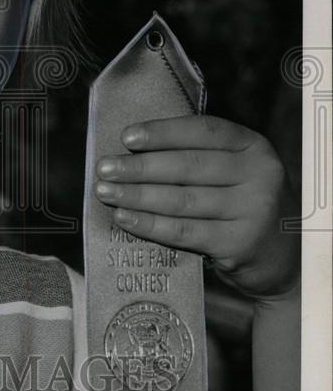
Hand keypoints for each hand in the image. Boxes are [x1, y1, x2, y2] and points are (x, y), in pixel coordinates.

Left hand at [94, 115, 298, 300]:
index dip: (163, 132)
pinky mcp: (240, 244)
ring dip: (137, 195)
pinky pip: (184, 231)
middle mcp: (259, 175)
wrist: (286, 260)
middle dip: (139, 167)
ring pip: (182, 199)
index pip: (204, 131)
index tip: (126, 137)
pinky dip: (150, 224)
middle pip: (188, 166)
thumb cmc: (243, 206)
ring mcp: (253, 211)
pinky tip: (125, 218)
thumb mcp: (236, 173)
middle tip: (105, 168)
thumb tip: (133, 151)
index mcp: (254, 147)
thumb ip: (199, 158)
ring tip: (105, 193)